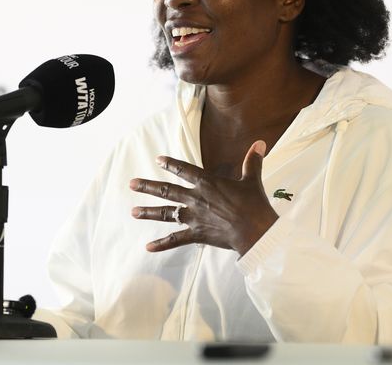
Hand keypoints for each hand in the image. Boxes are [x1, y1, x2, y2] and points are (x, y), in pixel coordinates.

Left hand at [130, 140, 277, 255]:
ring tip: (133, 212)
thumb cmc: (254, 205)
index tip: (158, 160)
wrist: (255, 231)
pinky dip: (162, 244)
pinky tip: (148, 247)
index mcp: (208, 183)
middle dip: (147, 187)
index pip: (184, 170)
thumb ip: (252, 161)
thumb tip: (259, 144)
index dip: (170, 164)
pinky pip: (176, 240)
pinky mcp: (197, 234)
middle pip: (167, 190)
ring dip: (149, 212)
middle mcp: (196, 198)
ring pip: (166, 213)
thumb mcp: (252, 180)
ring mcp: (194, 217)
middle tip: (131, 184)